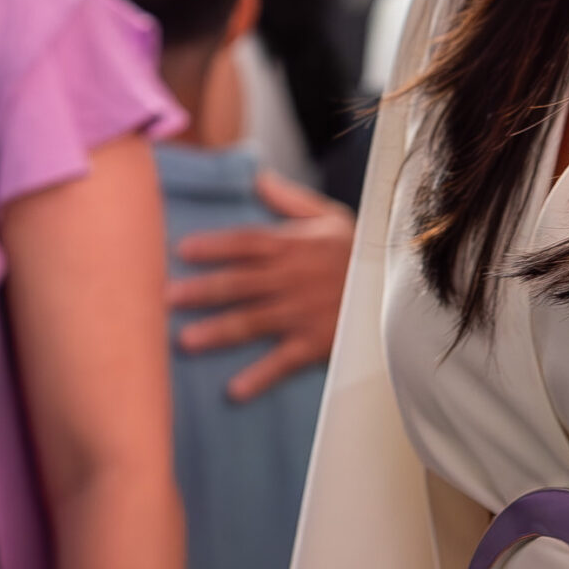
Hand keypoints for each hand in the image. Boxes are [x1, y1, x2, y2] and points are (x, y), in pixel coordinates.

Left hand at [167, 168, 352, 400]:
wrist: (403, 287)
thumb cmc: (360, 252)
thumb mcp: (330, 218)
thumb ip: (290, 201)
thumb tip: (257, 178)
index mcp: (293, 247)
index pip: (245, 243)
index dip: (214, 246)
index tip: (181, 250)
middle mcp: (293, 279)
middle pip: (240, 283)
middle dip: (202, 290)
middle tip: (165, 298)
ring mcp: (304, 313)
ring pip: (254, 321)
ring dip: (219, 332)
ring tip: (185, 342)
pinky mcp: (319, 343)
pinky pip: (285, 361)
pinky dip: (261, 377)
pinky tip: (234, 390)